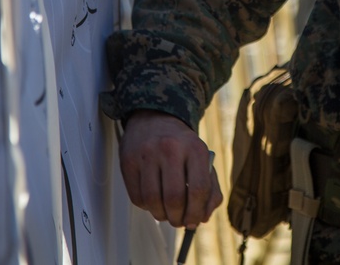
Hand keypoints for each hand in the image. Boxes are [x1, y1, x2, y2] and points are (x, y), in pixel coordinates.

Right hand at [118, 110, 222, 227]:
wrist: (154, 118)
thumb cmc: (181, 145)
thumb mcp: (202, 159)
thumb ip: (210, 189)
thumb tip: (202, 217)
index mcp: (194, 148)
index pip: (199, 189)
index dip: (197, 212)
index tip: (195, 220)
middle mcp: (170, 148)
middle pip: (174, 198)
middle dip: (178, 218)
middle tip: (179, 221)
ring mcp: (147, 154)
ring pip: (153, 200)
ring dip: (161, 215)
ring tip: (165, 213)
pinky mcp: (128, 161)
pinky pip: (136, 197)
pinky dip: (146, 206)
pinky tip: (153, 199)